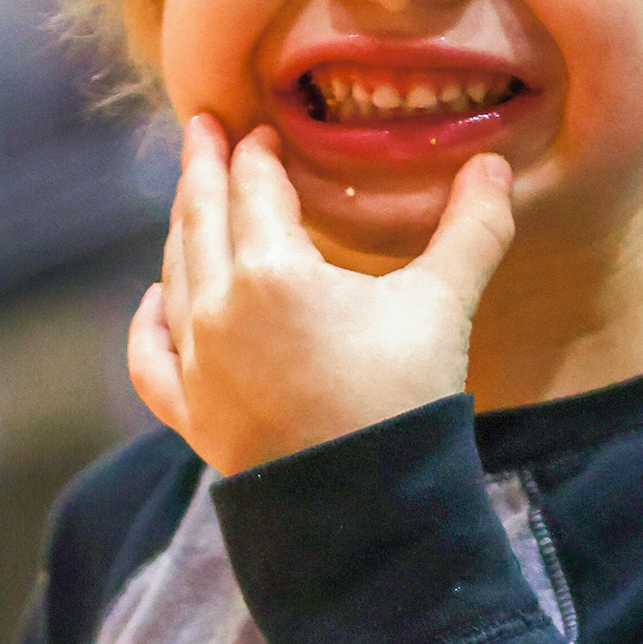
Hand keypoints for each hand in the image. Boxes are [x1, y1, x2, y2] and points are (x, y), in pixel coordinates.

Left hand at [126, 116, 515, 474]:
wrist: (366, 514)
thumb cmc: (403, 404)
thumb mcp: (443, 308)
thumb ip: (471, 229)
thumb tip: (493, 162)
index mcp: (272, 271)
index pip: (254, 188)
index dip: (257, 154)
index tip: (259, 129)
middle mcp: (218, 309)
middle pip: (201, 218)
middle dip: (203, 169)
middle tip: (200, 130)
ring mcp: (196, 365)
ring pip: (175, 277)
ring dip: (181, 231)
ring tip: (192, 203)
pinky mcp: (191, 416)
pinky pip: (152, 358)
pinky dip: (149, 322)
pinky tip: (156, 301)